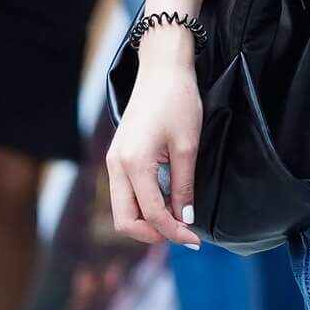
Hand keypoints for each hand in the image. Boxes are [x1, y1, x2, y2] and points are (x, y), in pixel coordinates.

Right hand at [107, 40, 203, 249]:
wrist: (161, 70)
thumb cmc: (177, 101)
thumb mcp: (188, 146)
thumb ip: (184, 186)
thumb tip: (185, 219)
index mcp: (133, 163)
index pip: (151, 213)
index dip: (174, 232)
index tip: (195, 240)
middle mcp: (116, 165)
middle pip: (125, 220)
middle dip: (152, 234)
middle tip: (183, 236)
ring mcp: (113, 161)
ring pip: (122, 209)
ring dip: (147, 221)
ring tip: (178, 221)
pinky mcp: (118, 157)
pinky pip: (125, 193)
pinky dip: (143, 205)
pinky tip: (167, 203)